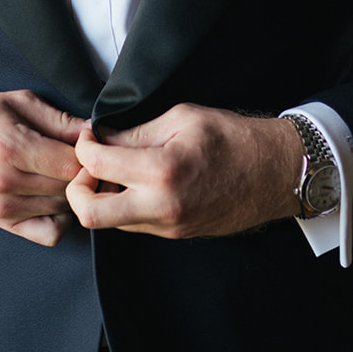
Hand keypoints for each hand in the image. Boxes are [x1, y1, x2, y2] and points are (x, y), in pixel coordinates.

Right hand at [0, 90, 85, 246]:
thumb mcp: (17, 102)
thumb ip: (59, 119)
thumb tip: (94, 131)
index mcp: (9, 148)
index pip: (72, 164)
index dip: (88, 154)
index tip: (87, 145)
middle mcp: (4, 182)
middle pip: (70, 188)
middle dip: (82, 173)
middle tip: (81, 158)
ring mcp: (1, 207)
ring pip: (63, 209)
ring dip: (71, 193)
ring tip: (63, 173)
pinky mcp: (0, 222)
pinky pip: (48, 234)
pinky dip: (60, 219)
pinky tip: (54, 198)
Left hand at [66, 105, 303, 238]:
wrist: (275, 172)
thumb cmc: (235, 139)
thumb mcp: (182, 117)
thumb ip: (136, 131)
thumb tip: (102, 139)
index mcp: (162, 171)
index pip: (95, 165)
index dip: (83, 146)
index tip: (88, 137)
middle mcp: (161, 206)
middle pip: (90, 214)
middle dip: (77, 189)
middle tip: (88, 168)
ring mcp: (169, 226)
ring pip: (110, 222)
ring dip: (102, 198)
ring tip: (115, 172)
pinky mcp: (175, 234)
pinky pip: (135, 224)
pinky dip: (125, 205)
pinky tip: (137, 184)